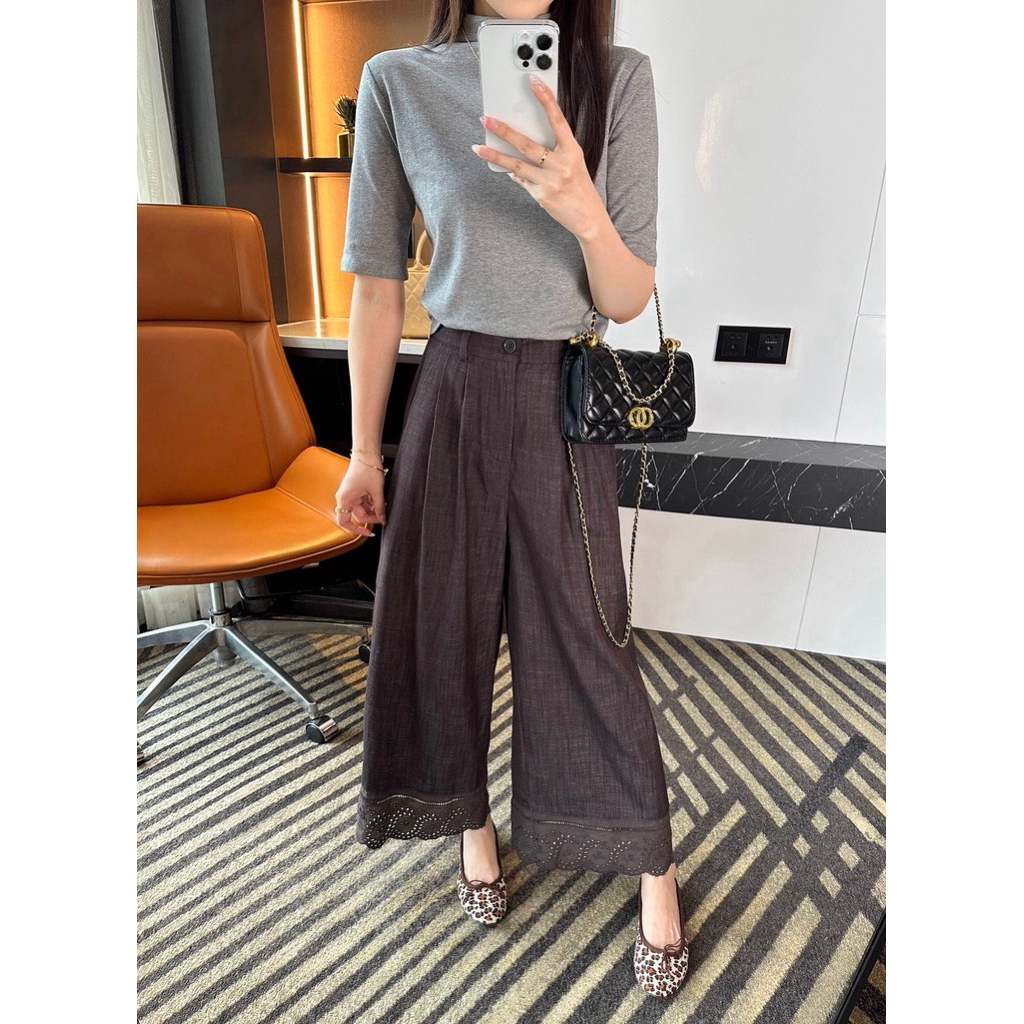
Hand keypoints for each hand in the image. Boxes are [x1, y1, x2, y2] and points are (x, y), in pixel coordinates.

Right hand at [334, 461, 385, 537]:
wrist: (367, 453)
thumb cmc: (367, 469)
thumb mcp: (376, 491)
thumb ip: (380, 508)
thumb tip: (383, 521)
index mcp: (344, 500)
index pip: (345, 522)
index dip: (356, 530)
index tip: (368, 533)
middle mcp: (345, 498)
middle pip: (358, 516)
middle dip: (372, 517)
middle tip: (384, 516)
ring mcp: (351, 495)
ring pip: (363, 509)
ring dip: (373, 510)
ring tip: (384, 505)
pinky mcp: (357, 491)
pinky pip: (364, 502)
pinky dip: (373, 503)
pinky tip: (381, 501)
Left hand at [471, 75, 605, 240]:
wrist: (588, 218)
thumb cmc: (579, 187)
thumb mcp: (573, 163)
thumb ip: (555, 151)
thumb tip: (526, 142)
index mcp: (572, 151)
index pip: (558, 120)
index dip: (546, 100)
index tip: (534, 82)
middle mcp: (561, 164)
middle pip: (527, 144)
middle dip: (504, 131)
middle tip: (486, 120)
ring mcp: (550, 181)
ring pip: (516, 165)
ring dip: (495, 155)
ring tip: (477, 148)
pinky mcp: (541, 196)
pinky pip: (521, 180)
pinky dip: (514, 174)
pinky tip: (508, 170)